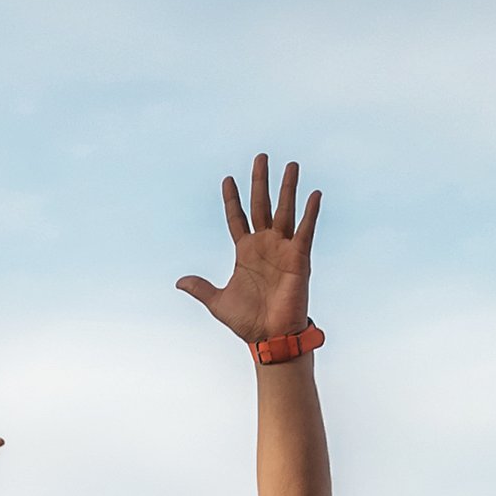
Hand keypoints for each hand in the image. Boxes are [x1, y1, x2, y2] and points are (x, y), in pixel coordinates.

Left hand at [176, 153, 320, 343]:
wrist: (270, 338)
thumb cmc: (248, 322)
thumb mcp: (218, 302)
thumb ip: (201, 287)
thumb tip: (179, 281)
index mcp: (245, 252)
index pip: (237, 218)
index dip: (232, 200)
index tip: (227, 179)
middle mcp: (265, 245)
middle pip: (261, 205)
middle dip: (260, 181)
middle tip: (261, 156)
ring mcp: (283, 249)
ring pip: (285, 211)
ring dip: (287, 188)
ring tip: (291, 165)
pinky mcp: (299, 258)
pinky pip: (306, 231)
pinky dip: (311, 212)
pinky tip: (315, 193)